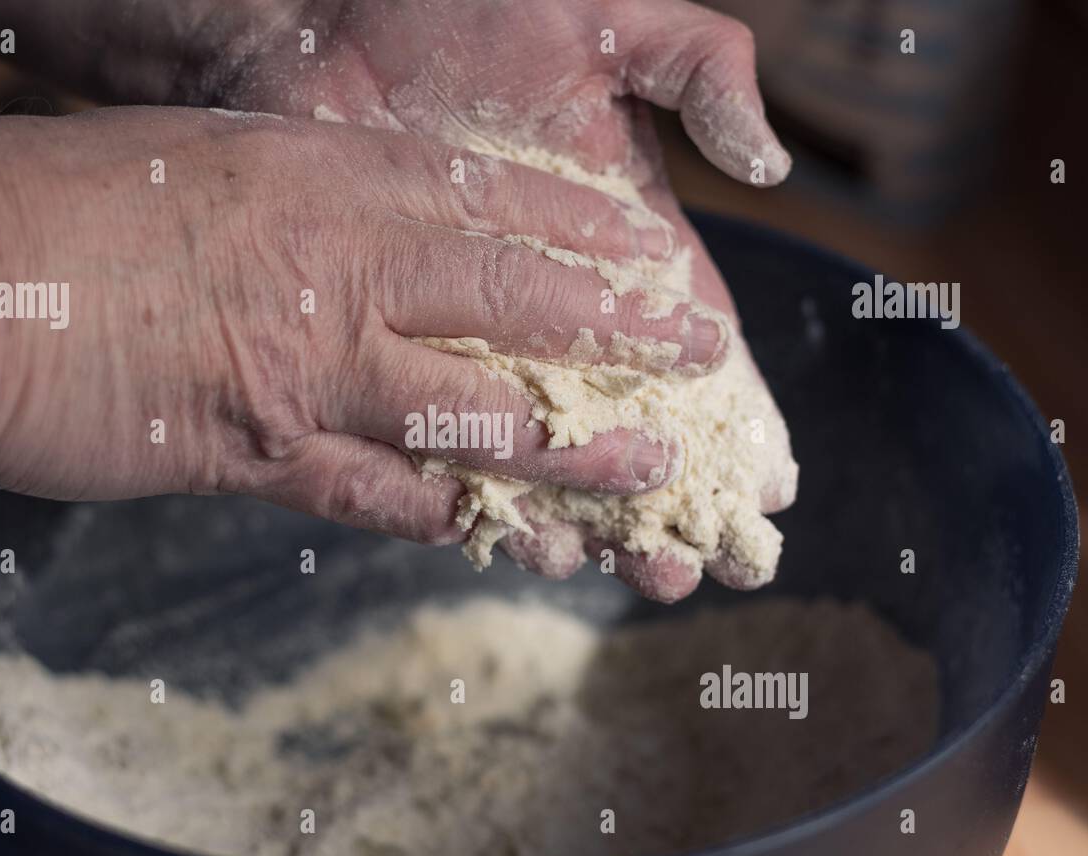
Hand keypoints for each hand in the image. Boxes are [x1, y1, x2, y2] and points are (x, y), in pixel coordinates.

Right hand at [0, 109, 735, 568]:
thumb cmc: (59, 204)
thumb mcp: (197, 160)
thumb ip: (288, 193)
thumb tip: (347, 217)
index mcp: (323, 176)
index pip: (487, 197)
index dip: (581, 229)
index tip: (647, 254)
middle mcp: (336, 266)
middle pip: (511, 300)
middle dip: (616, 332)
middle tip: (699, 352)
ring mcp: (306, 364)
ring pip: (475, 410)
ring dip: (570, 447)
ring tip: (650, 472)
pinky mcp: (261, 453)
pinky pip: (387, 495)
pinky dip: (458, 520)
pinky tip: (519, 543)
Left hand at [206, 0, 796, 596]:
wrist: (319, 13)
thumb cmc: (466, 3)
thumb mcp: (601, 19)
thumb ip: (694, 69)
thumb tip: (768, 163)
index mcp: (607, 227)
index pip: (681, 333)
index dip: (728, 409)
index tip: (767, 484)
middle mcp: (542, 287)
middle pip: (620, 404)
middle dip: (667, 482)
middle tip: (703, 557)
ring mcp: (462, 318)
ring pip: (538, 429)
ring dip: (586, 502)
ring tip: (630, 567)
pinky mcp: (386, 329)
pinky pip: (438, 416)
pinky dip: (474, 474)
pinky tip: (514, 532)